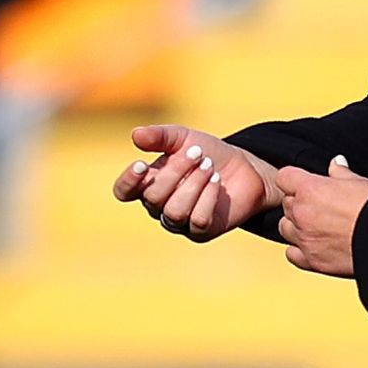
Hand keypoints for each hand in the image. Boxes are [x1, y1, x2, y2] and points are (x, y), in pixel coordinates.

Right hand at [113, 124, 277, 241]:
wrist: (244, 168)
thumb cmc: (207, 154)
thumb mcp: (184, 138)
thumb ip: (160, 136)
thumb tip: (135, 135)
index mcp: (147, 184)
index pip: (123, 191)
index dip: (127, 182)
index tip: (142, 164)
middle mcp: (158, 207)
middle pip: (153, 197)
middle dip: (176, 171)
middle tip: (199, 153)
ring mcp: (179, 222)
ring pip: (174, 211)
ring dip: (194, 184)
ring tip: (210, 167)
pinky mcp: (201, 232)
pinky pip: (197, 220)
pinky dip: (208, 197)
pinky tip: (217, 181)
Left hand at [277, 157, 367, 276]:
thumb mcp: (360, 182)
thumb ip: (340, 172)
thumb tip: (336, 163)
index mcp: (311, 189)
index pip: (284, 177)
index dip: (294, 180)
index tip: (305, 184)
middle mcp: (302, 213)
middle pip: (286, 203)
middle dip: (299, 203)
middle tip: (321, 206)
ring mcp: (305, 238)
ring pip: (285, 228)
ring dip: (296, 226)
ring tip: (317, 226)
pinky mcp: (312, 261)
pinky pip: (292, 253)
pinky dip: (299, 249)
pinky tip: (314, 245)